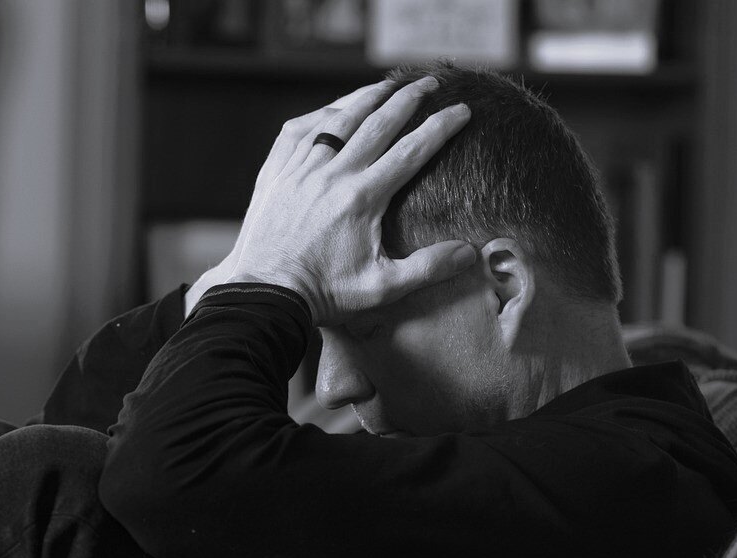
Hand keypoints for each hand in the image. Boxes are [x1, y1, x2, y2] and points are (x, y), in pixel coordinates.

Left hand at [193, 76, 475, 325]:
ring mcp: (300, 169)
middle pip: (378, 122)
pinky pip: (298, 131)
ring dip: (366, 97)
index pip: (412, 150)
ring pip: (338, 119)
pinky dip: (320, 115)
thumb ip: (428, 268)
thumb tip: (471, 253)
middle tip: (431, 83)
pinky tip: (334, 110)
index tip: (462, 110)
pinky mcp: (276, 172)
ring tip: (388, 85)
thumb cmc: (323, 293)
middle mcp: (332, 174)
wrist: (265, 294)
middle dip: (409, 98)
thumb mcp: (381, 288)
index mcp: (362, 197)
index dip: (441, 126)